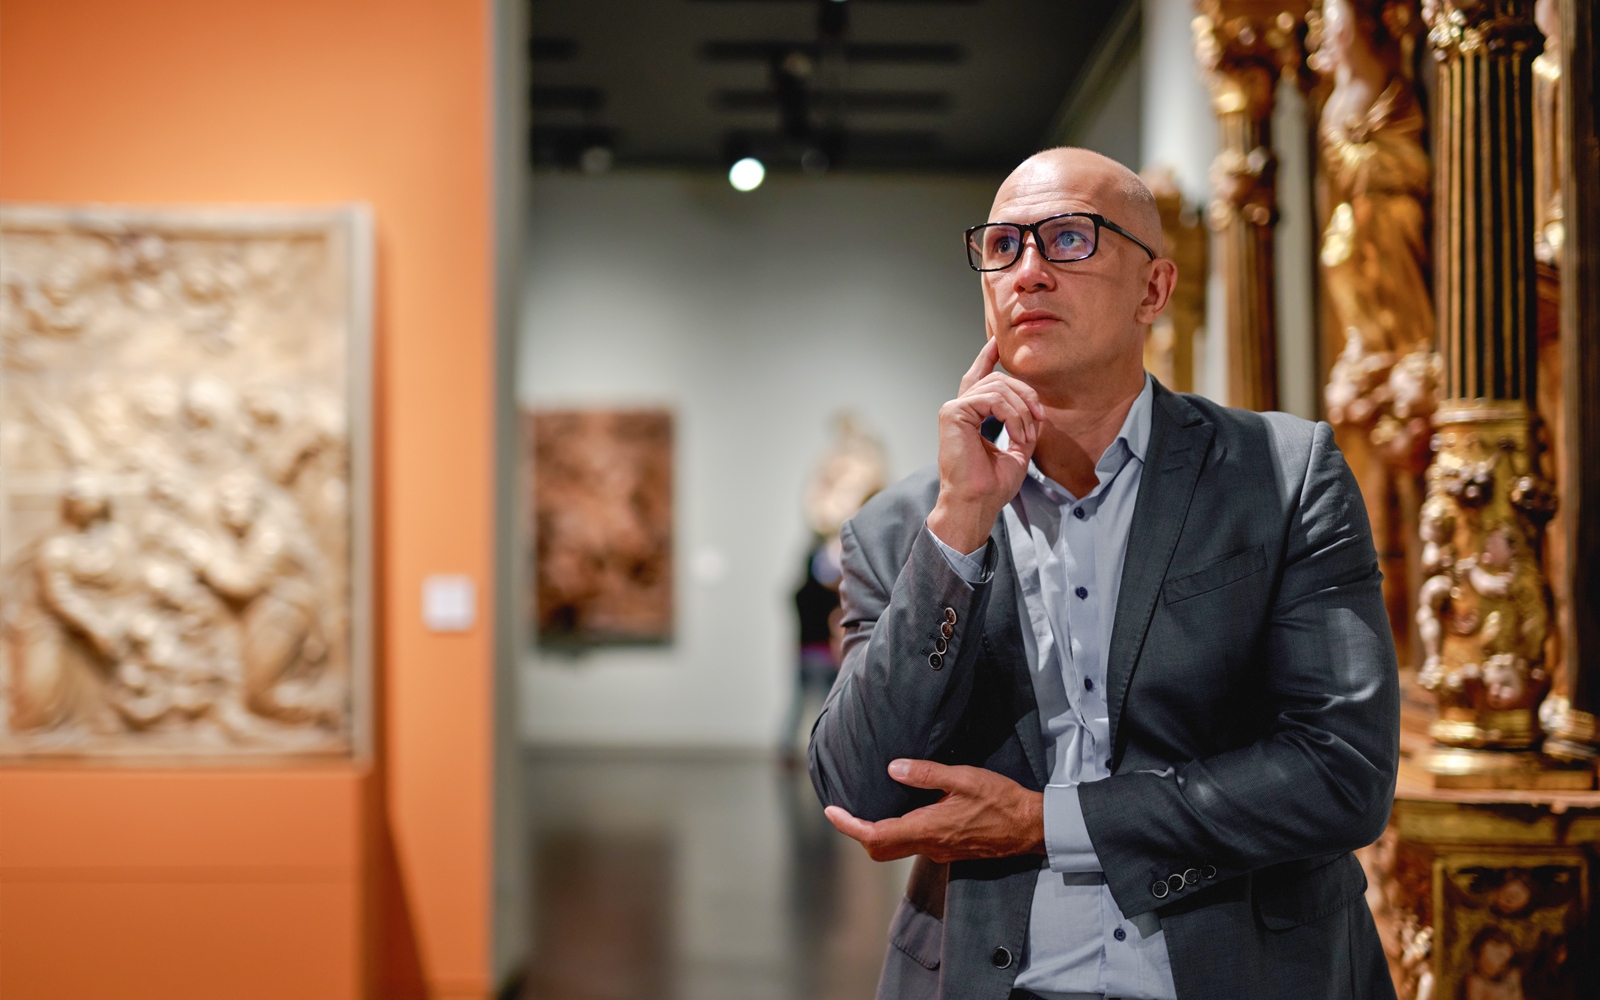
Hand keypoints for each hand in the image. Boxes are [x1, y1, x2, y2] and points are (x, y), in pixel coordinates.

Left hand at [823, 759, 1044, 862]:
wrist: (1030, 828)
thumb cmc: (1000, 801)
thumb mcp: (962, 778)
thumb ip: (926, 774)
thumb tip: (892, 768)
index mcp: (927, 829)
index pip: (875, 836)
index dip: (849, 826)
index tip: (832, 811)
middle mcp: (929, 846)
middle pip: (879, 849)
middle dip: (857, 831)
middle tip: (843, 810)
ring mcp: (939, 852)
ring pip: (895, 848)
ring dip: (876, 832)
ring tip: (865, 806)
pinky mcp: (948, 850)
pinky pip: (913, 844)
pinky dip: (896, 831)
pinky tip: (900, 811)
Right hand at [926, 338, 1042, 552]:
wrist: (976, 503)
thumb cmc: (991, 485)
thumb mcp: (1017, 451)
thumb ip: (1022, 427)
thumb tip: (1034, 413)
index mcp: (970, 415)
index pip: (980, 378)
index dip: (988, 357)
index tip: (997, 342)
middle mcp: (959, 408)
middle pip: (1000, 381)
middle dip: (1027, 396)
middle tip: (1039, 421)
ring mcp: (954, 409)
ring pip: (999, 387)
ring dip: (1022, 411)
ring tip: (1027, 436)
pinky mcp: (954, 413)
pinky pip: (992, 399)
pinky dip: (1012, 416)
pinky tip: (1017, 434)